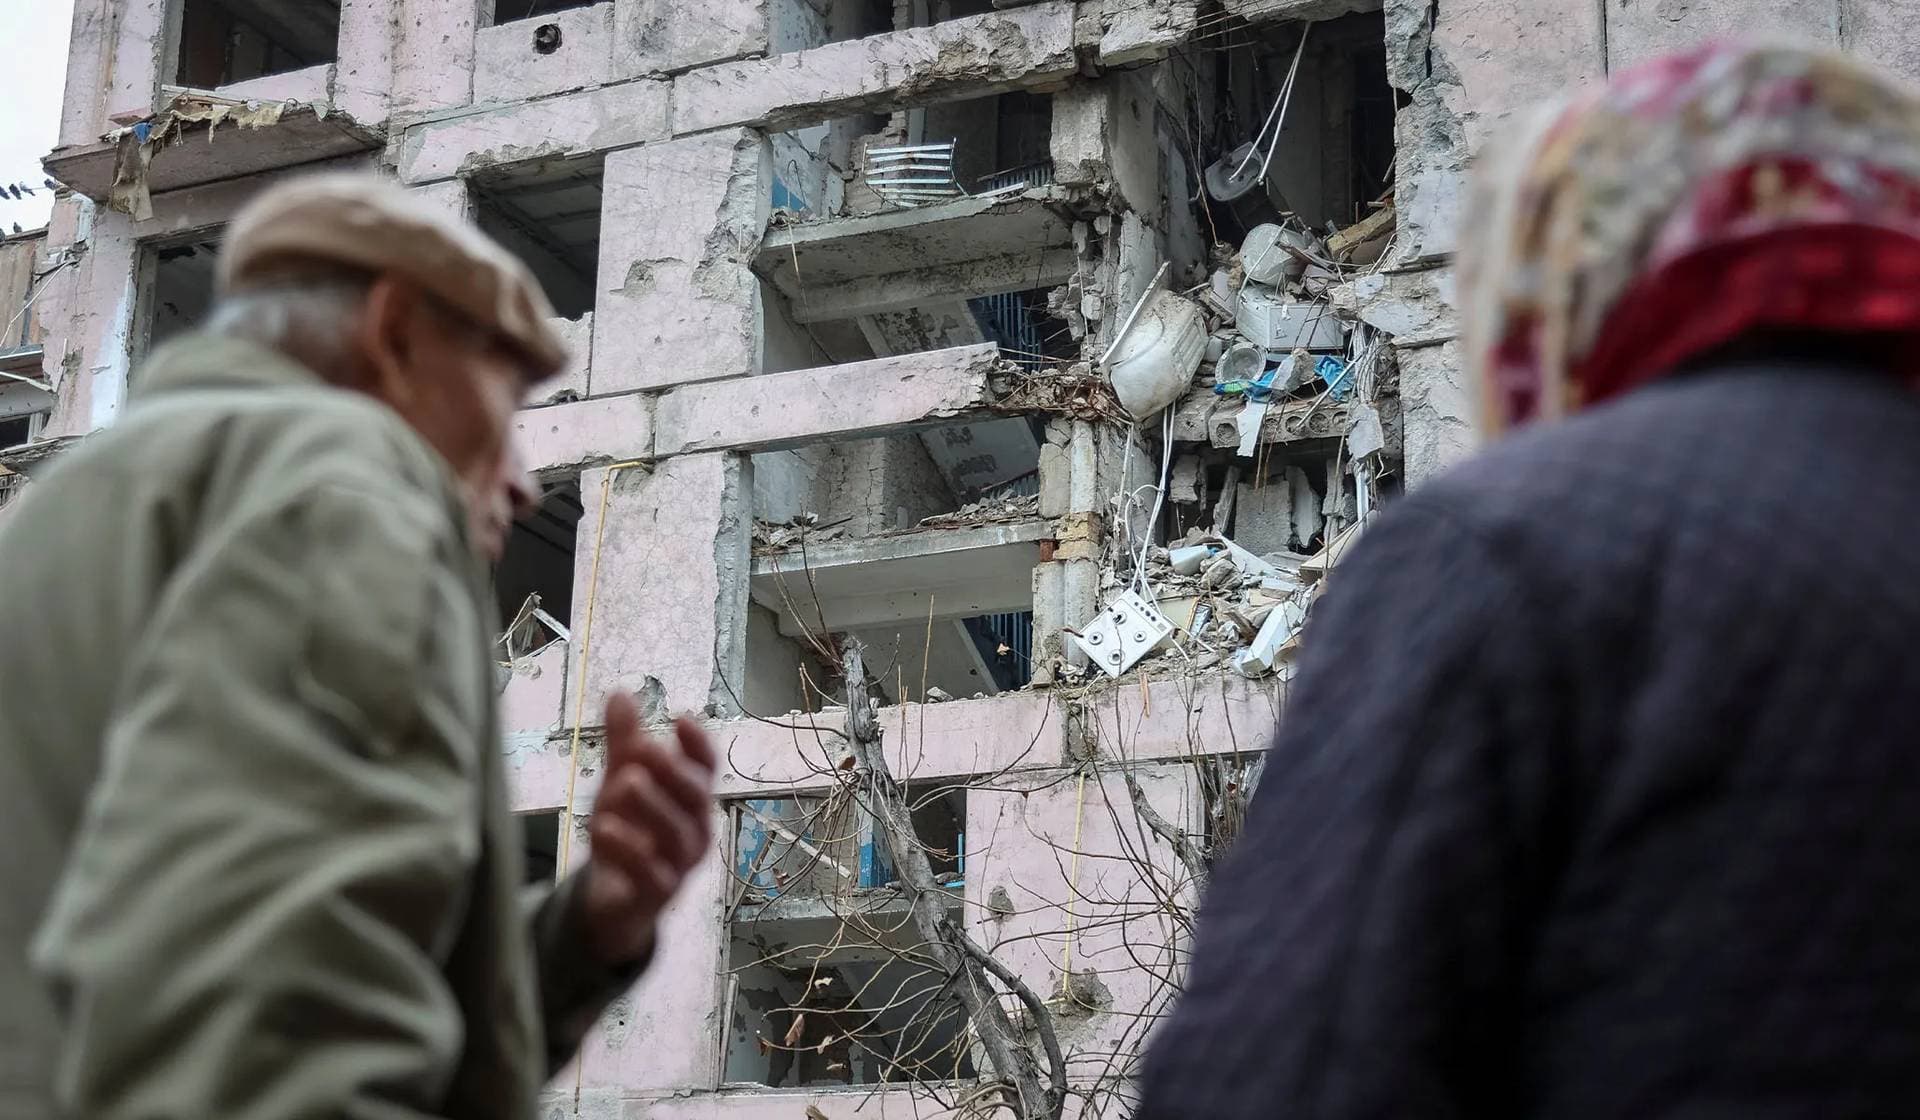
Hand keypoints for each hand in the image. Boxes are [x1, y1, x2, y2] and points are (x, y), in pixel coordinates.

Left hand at [579, 691, 717, 964]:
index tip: (681, 719)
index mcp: (692, 797)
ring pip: (677, 834)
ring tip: (625, 782)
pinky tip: (605, 829)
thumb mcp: (621, 781)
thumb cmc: (629, 830)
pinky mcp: (658, 894)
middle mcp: (696, 827)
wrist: (613, 895)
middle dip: (673, 772)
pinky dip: (631, 852)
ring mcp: (680, 863)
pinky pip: (652, 875)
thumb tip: (620, 693)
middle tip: (644, 748)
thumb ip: (623, 742)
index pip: (706, 767)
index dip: (698, 745)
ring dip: (653, 807)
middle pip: (695, 797)